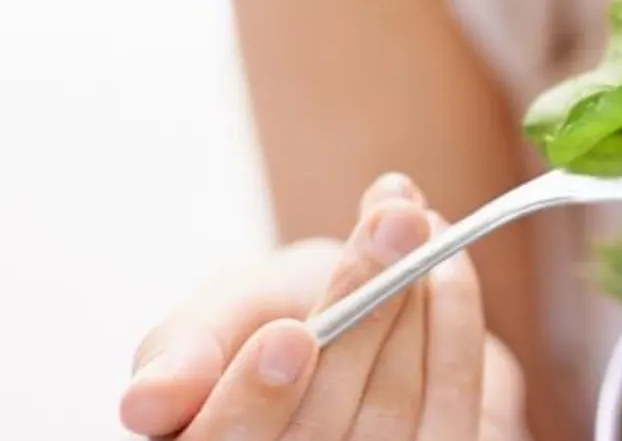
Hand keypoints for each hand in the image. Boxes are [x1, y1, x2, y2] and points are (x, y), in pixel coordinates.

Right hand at [119, 174, 527, 439]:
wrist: (363, 310)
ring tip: (412, 222)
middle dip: (359, 322)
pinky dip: (455, 326)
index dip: (251, 400)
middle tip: (393, 226)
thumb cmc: (269, 319)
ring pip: (391, 417)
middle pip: (319, 430)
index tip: (288, 334)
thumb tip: (146, 403)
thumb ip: (184, 349)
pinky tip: (447, 266)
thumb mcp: (216, 317)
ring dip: (409, 308)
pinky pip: (456, 407)